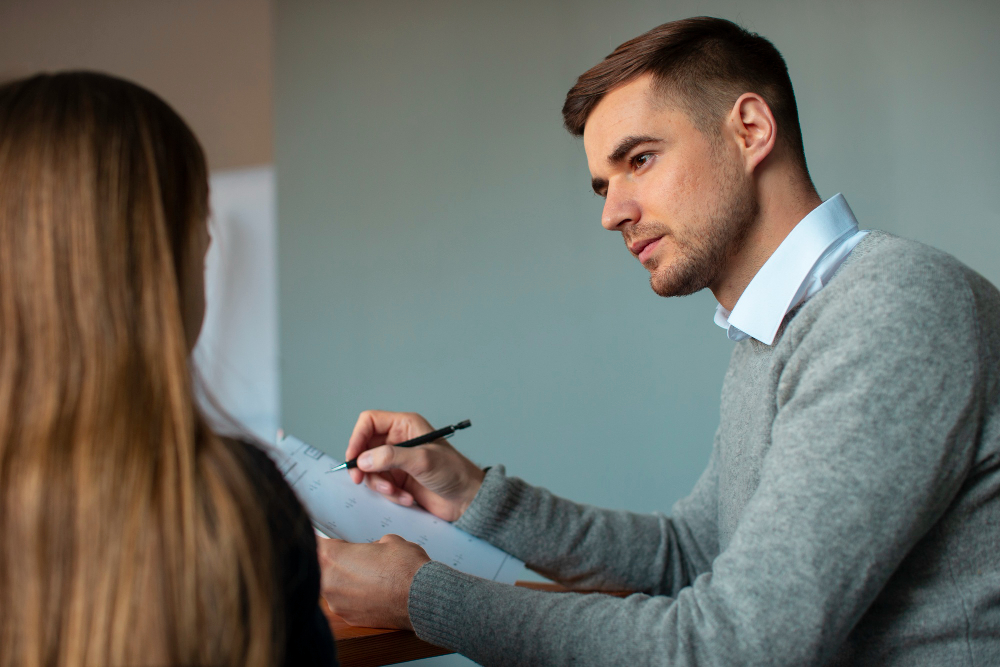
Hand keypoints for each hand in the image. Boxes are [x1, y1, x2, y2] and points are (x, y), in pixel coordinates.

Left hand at [317, 534, 429, 629]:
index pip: (313, 545)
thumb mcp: (389, 541)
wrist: (422, 598)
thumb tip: (370, 551)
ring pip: (332, 587)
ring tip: (367, 576)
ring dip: (344, 581)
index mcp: (333, 557)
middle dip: (333, 562)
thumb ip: (369, 546)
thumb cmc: (406, 567)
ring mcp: (338, 604)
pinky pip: (345, 603)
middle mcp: (329, 583)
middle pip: (320, 568)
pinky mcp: (350, 619)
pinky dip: (354, 598)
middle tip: (352, 557)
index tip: (325, 540)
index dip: (320, 541)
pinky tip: (372, 592)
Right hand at [346, 410, 485, 521]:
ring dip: (379, 484)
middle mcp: (398, 441)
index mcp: (405, 426)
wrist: (467, 499)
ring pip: (370, 470)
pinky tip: (407, 498)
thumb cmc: (453, 472)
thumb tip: (363, 460)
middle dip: (364, 466)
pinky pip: (381, 486)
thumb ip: (391, 457)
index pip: (369, 422)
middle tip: (360, 479)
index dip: (357, 438)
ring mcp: (397, 462)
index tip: (353, 458)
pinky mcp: (398, 480)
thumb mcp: (422, 460)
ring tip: (397, 492)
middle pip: (365, 448)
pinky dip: (390, 494)